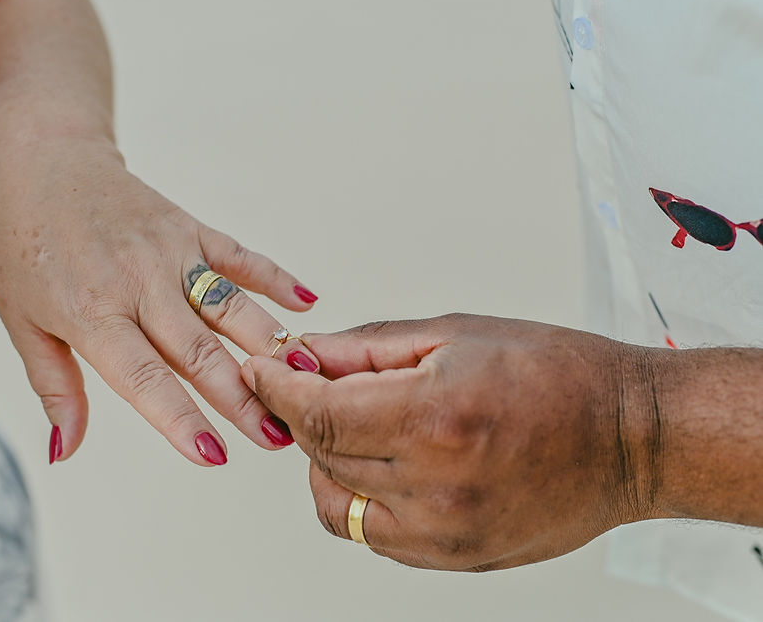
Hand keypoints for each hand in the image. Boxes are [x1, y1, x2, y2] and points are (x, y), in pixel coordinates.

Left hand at [0, 136, 319, 464]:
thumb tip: (64, 451)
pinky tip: (307, 303)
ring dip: (270, 345)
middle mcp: (138, 282)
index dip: (180, 419)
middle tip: (279, 438)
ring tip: (306, 379)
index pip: (143, 377)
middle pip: (200, 350)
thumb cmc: (22, 244)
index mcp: (91, 312)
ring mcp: (169, 251)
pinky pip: (238, 256)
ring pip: (230, 306)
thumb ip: (55, 387)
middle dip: (243, 398)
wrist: (40, 157)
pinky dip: (275, 278)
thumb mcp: (20, 321)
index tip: (215, 456)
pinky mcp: (188, 227)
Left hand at [241, 315, 662, 570]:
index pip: (318, 413)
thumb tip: (304, 354)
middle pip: (321, 456)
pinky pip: (372, 535)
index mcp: (435, 416)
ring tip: (354, 425)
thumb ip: (366, 350)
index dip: (278, 389)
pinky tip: (383, 463)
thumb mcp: (456, 336)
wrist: (631, 438)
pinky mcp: (456, 558)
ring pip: (335, 502)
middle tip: (307, 385)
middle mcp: (435, 484)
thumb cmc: (559, 375)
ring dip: (326, 461)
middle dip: (301, 416)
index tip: (262, 371)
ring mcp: (445, 531)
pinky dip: (360, 497)